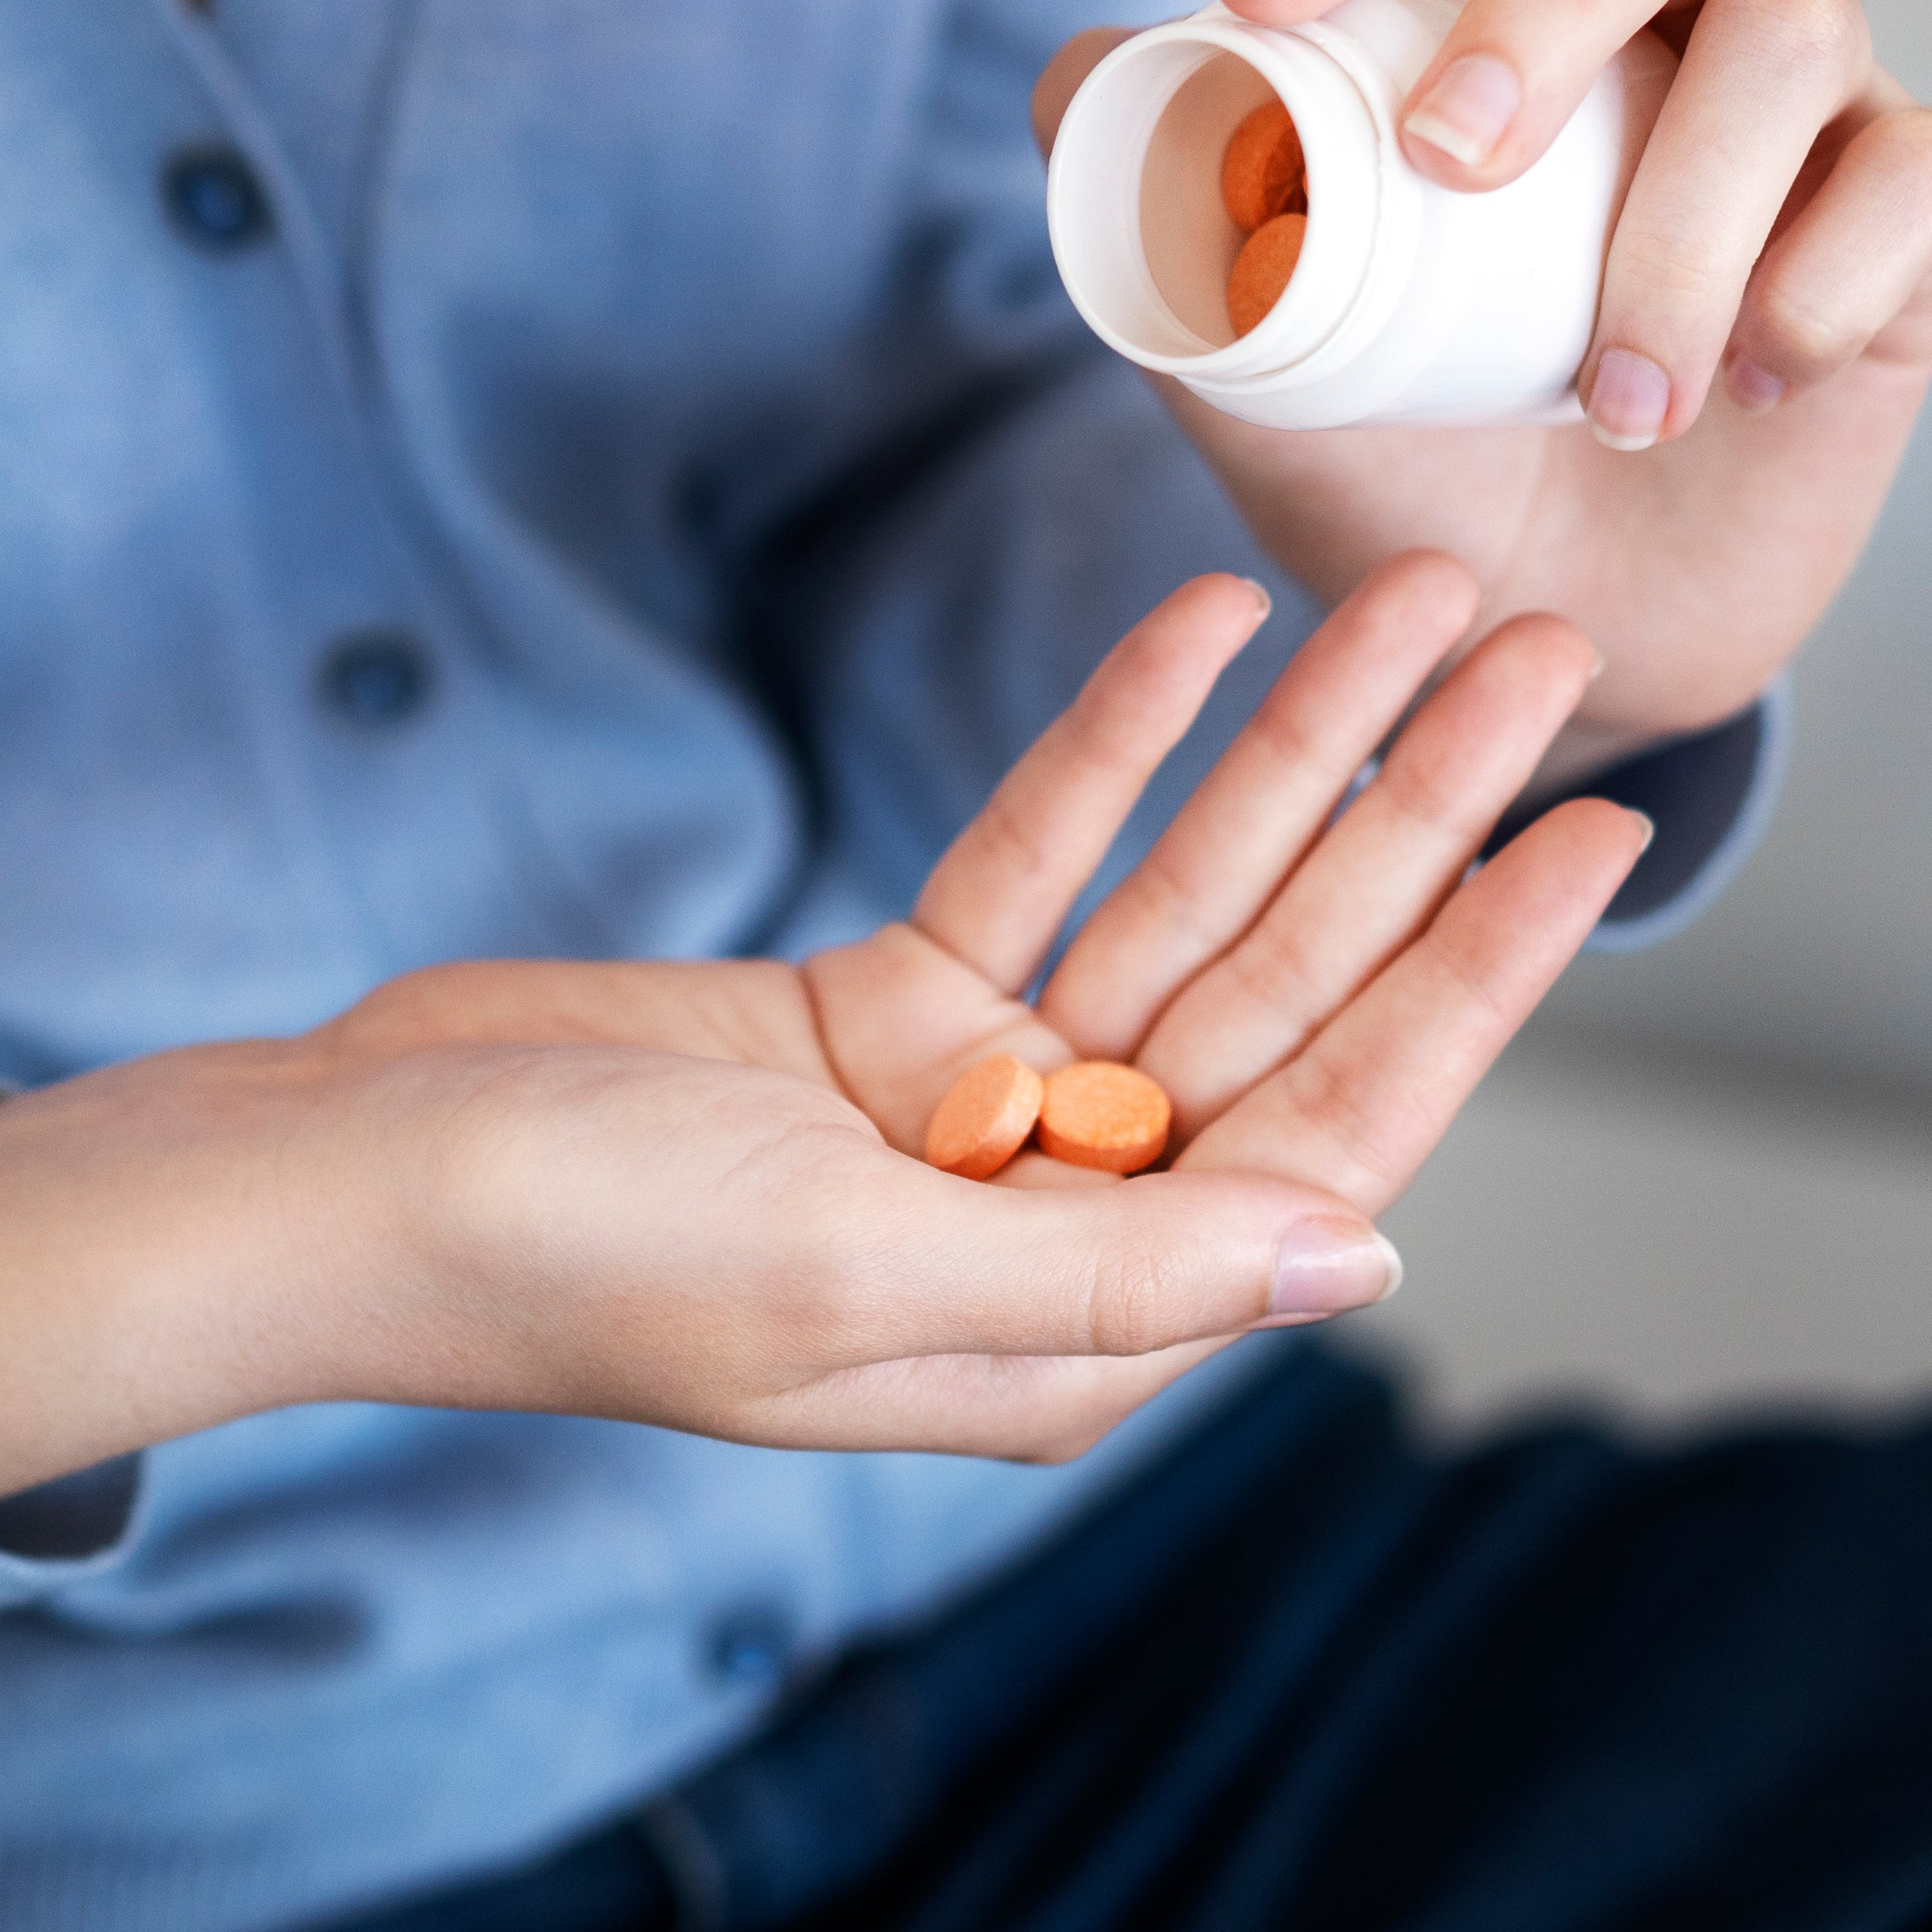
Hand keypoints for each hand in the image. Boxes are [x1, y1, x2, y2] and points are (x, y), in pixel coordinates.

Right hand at [0, 557, 1646, 1507]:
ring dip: (1294, 754)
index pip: (1331, 1133)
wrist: (336, 1181)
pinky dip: (1118, 742)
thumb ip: (1109, 1277)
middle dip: (1415, 822)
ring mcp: (965, 1113)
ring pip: (1181, 904)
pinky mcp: (877, 1015)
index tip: (1595, 832)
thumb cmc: (562, 1257)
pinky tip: (1207, 625)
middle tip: (1535, 654)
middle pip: (1283, 990)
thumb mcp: (844, 1277)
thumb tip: (1362, 1258)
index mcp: (1072, 1330)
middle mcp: (1049, 1224)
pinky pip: (1039, 854)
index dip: (1474, 977)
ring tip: (1405, 601)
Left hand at [1036, 0, 1931, 783]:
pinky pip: (1919, 177)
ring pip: (1795, 28)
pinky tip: (1744, 386)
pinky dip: (1823, 282)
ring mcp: (1807, 100)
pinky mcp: (1916, 217)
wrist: (1543, 637)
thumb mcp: (1253, 364)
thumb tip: (1081, 81)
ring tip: (1611, 404)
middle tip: (1453, 161)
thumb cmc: (1399, 463)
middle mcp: (1663, 4)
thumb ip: (1160, 219)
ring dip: (1685, 216)